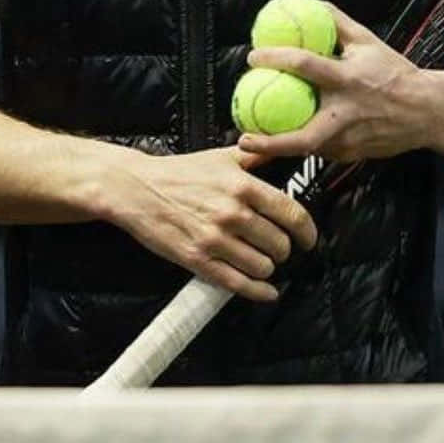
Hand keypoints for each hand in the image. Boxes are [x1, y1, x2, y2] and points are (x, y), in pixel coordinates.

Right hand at [103, 145, 317, 301]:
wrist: (135, 188)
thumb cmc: (177, 172)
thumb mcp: (220, 156)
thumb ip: (256, 157)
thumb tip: (284, 151)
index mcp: (243, 186)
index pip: (293, 215)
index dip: (308, 233)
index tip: (308, 239)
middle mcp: (233, 213)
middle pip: (280, 245)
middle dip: (282, 250)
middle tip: (275, 248)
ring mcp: (215, 239)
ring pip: (263, 266)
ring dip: (267, 268)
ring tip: (260, 261)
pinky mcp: (198, 259)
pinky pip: (239, 283)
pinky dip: (258, 291)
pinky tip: (266, 291)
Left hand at [236, 4, 443, 163]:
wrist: (430, 112)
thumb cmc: (394, 72)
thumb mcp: (366, 40)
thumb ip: (333, 20)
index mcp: (348, 79)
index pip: (306, 65)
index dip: (276, 59)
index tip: (252, 58)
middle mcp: (347, 112)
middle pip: (304, 136)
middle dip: (271, 143)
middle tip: (242, 137)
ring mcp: (350, 139)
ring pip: (308, 149)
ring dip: (279, 148)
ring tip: (252, 142)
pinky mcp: (352, 154)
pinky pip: (320, 151)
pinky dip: (301, 146)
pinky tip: (283, 138)